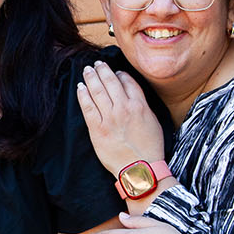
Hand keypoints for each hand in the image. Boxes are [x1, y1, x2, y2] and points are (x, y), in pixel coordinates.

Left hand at [75, 61, 165, 177]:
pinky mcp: (97, 129)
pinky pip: (88, 107)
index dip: (120, 74)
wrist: (140, 169)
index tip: (114, 72)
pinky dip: (83, 95)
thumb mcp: (153, 122)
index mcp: (139, 106)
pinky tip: (80, 87)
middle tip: (97, 64)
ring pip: (97, 91)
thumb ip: (142, 106)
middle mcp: (123, 109)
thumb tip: (132, 95)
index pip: (127, 82)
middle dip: (102, 70)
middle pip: (110, 82)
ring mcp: (109, 118)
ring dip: (91, 78)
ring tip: (87, 70)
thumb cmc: (149, 148)